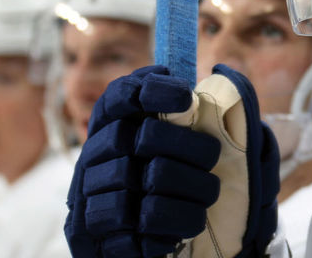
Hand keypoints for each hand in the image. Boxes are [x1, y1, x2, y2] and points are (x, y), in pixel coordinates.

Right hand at [65, 65, 221, 256]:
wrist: (126, 237)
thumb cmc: (158, 176)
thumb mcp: (169, 136)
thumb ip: (186, 106)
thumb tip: (221, 73)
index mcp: (110, 123)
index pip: (123, 93)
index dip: (156, 90)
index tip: (187, 98)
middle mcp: (95, 153)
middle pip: (147, 136)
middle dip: (192, 146)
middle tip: (212, 155)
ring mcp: (91, 191)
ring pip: (153, 178)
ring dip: (194, 185)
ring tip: (208, 192)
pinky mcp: (96, 231)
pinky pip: (145, 220)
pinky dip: (179, 218)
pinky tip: (191, 216)